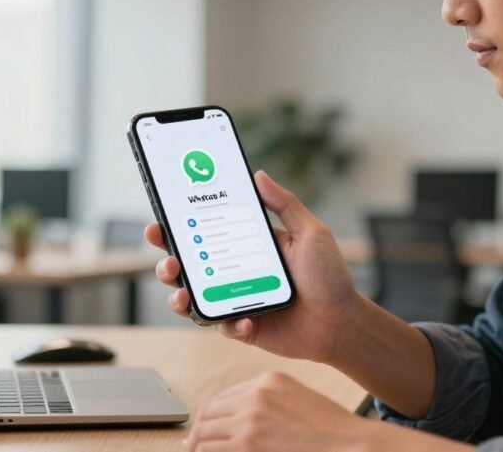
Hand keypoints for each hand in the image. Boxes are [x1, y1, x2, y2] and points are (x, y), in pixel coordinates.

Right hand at [145, 171, 363, 362]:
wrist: (342, 323)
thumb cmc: (329, 276)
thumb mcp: (310, 233)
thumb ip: (284, 204)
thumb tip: (258, 174)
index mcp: (247, 246)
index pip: (205, 233)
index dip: (177, 229)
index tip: (160, 222)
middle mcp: (235, 273)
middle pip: (189, 267)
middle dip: (168, 264)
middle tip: (168, 262)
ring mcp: (236, 301)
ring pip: (194, 299)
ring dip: (180, 297)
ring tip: (183, 295)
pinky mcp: (243, 328)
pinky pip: (222, 326)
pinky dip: (229, 324)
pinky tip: (244, 322)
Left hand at [184, 372, 369, 451]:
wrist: (351, 445)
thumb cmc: (332, 431)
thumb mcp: (297, 401)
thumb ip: (267, 404)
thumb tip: (237, 423)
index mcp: (267, 381)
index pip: (222, 398)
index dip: (208, 417)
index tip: (203, 431)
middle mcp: (255, 396)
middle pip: (208, 414)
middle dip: (197, 434)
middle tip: (192, 448)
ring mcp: (250, 419)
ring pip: (204, 434)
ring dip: (198, 448)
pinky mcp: (248, 444)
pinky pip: (212, 450)